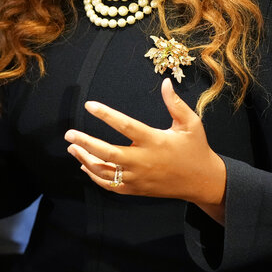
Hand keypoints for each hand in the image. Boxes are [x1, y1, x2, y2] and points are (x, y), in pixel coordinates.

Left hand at [64, 79, 225, 215]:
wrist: (202, 181)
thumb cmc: (196, 148)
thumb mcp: (191, 123)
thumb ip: (175, 103)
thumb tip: (165, 82)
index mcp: (154, 141)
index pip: (124, 126)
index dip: (105, 115)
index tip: (89, 105)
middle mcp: (143, 161)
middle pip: (107, 153)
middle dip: (85, 143)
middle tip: (68, 134)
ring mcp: (138, 178)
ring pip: (104, 171)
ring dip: (85, 159)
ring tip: (72, 147)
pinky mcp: (136, 189)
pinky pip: (110, 185)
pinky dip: (95, 176)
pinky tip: (85, 165)